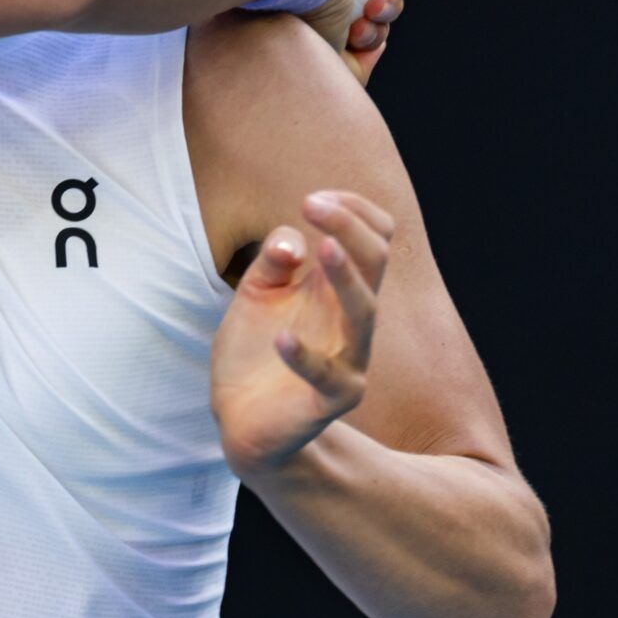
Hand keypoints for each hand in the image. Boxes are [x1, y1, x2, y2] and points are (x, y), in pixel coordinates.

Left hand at [210, 190, 393, 479]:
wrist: (242, 417)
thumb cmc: (255, 348)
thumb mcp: (256, 292)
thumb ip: (272, 261)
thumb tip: (292, 243)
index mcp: (337, 286)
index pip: (375, 236)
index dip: (352, 210)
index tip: (312, 200)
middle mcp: (351, 318)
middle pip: (376, 260)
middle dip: (349, 226)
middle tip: (310, 203)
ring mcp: (347, 358)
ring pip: (365, 312)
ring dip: (346, 277)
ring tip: (323, 248)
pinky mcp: (330, 398)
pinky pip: (329, 376)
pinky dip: (304, 356)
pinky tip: (281, 338)